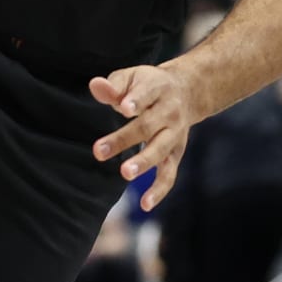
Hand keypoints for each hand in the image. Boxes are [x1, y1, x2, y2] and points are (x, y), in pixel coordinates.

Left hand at [90, 65, 199, 211]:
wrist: (186, 91)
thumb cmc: (148, 85)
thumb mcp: (133, 77)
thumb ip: (113, 86)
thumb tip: (95, 85)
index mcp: (157, 88)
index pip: (146, 94)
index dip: (136, 101)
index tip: (123, 108)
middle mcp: (169, 112)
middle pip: (147, 126)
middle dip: (124, 139)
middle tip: (99, 151)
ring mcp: (175, 134)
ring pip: (160, 150)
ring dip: (143, 162)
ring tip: (125, 173)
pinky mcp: (176, 153)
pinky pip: (169, 173)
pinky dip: (160, 190)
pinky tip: (145, 204)